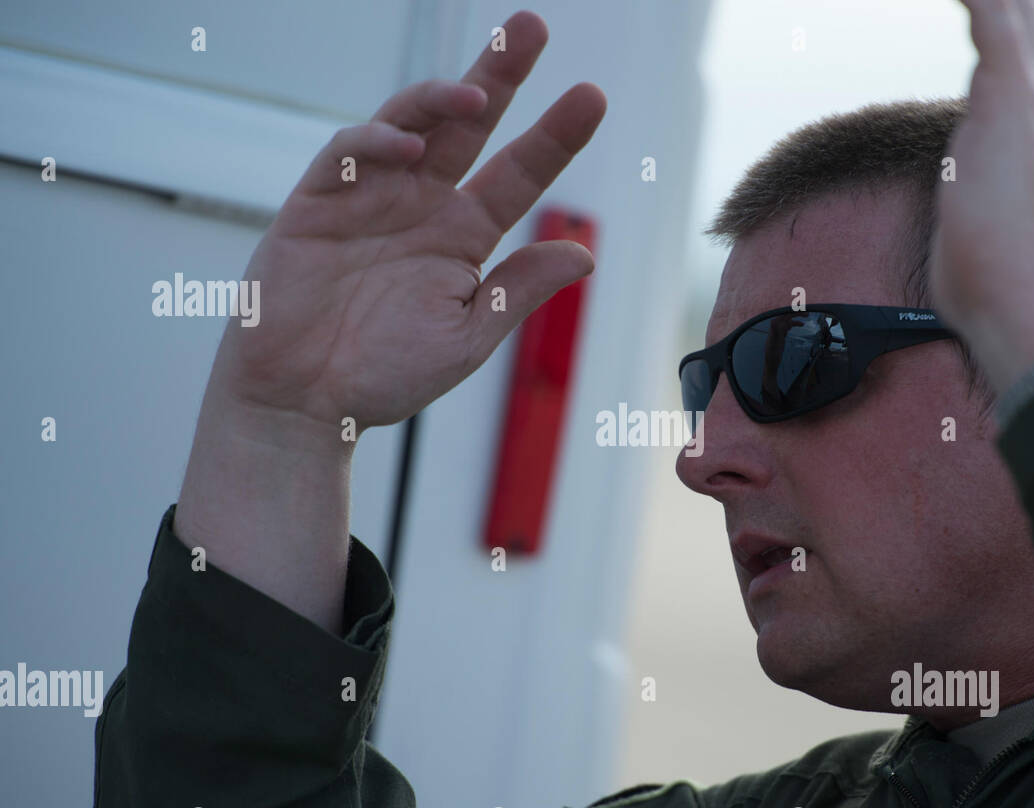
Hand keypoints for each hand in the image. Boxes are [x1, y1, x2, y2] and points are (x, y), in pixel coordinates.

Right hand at [212, 10, 605, 434]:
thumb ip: (517, 290)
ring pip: (409, 124)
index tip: (591, 97)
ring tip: (476, 93)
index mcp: (463, 237)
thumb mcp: (467, 335)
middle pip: (468, 125)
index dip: (554, 135)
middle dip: (498, 74)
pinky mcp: (317, 203)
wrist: (302, 404)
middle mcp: (421, 206)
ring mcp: (370, 199)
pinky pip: (348, 155)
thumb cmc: (384, 377)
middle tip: (532, 27)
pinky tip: (409, 149)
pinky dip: (376, 143)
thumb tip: (583, 253)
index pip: (518, 174)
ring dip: (440, 99)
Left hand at [929, 0, 1033, 391]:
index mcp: (1028, 118)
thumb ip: (965, 196)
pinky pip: (991, 11)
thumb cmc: (993, 270)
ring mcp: (1026, 91)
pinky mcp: (1011, 91)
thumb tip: (959, 212)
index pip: (1015, 45)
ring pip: (1006, 4)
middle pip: (1021, 12)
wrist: (1022, 293)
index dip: (994, 11)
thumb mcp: (970, 214)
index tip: (970, 3)